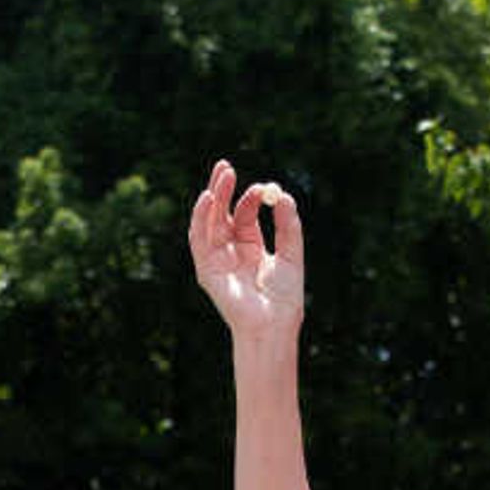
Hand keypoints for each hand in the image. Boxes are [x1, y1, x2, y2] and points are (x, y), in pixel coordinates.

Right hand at [188, 162, 306, 349]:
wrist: (274, 324)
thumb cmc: (284, 297)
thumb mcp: (291, 255)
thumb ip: (288, 226)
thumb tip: (284, 197)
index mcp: (250, 247)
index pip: (244, 214)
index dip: (250, 197)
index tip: (263, 188)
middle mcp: (230, 251)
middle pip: (221, 213)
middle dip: (222, 188)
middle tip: (226, 165)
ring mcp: (217, 260)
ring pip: (209, 221)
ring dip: (212, 197)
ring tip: (221, 175)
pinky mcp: (207, 269)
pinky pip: (199, 239)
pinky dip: (200, 217)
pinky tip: (207, 198)